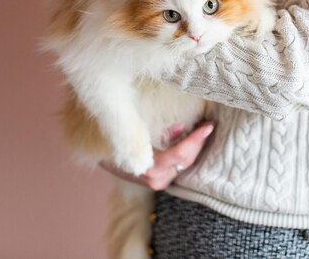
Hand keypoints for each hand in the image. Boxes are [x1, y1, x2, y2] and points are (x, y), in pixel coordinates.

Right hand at [100, 121, 214, 190]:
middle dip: (199, 143)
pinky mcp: (158, 180)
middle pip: (185, 161)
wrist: (99, 155)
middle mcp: (154, 179)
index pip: (180, 154)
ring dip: (194, 148)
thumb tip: (181, 127)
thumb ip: (160, 131)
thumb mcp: (136, 130)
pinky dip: (186, 153)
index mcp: (148, 167)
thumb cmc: (116, 139)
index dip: (196, 140)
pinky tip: (191, 141)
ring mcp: (157, 182)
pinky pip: (178, 167)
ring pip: (184, 166)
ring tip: (202, 130)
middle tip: (208, 125)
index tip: (208, 125)